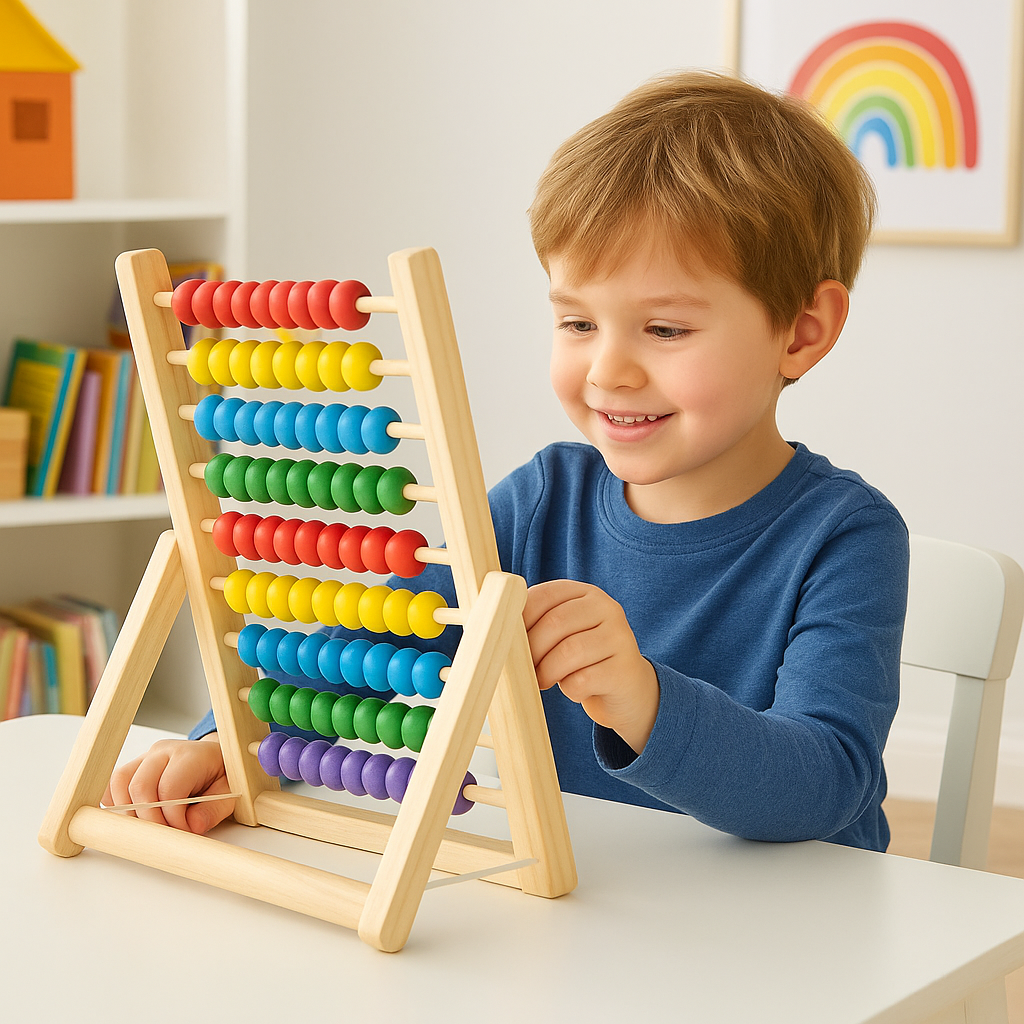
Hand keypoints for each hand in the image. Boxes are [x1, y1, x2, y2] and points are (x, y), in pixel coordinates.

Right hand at [102, 734, 234, 834]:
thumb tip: (192, 827)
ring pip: (120, 782)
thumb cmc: (220, 774)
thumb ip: (213, 811)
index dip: (172, 817)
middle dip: (149, 819)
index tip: (183, 831)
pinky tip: (132, 817)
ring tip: (148, 829)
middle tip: (164, 835)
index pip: (169, 788)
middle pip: (140, 785)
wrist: (215, 758)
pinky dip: (116, 803)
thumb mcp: (229, 793)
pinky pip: (113, 784)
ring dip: (128, 812)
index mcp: (191, 756)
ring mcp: (146, 757)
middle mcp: (164, 752)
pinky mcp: (133, 766)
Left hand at [524, 580, 658, 753]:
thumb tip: (493, 629)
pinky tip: (574, 689)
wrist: (627, 688)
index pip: (543, 595)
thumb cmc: (582, 659)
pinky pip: (582, 680)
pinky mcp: (624, 669)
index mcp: (586, 593)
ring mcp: (620, 637)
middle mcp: (607, 608)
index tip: (508, 643)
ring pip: (569, 652)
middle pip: (555, 624)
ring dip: (546, 672)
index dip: (519, 620)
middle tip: (524, 669)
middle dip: (531, 651)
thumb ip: (536, 624)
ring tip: (543, 681)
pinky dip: (569, 689)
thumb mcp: (562, 634)